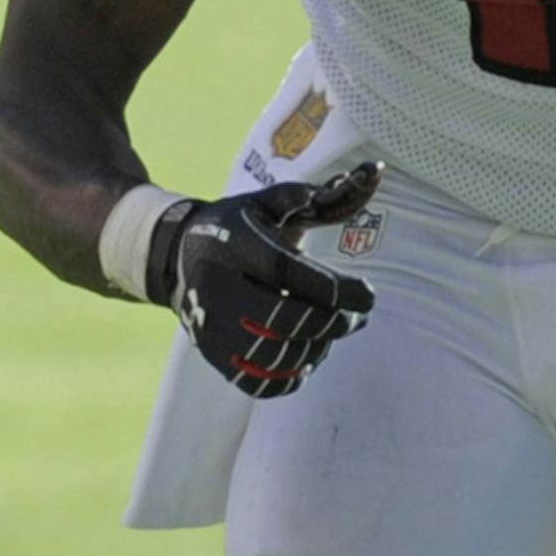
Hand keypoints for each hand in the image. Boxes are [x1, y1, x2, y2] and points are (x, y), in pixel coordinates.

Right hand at [146, 164, 381, 398]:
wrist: (178, 254)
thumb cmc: (241, 225)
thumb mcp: (275, 203)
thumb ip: (326, 195)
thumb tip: (377, 172)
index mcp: (236, 244)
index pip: (293, 274)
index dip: (338, 290)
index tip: (369, 296)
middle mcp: (217, 286)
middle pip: (285, 321)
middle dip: (332, 324)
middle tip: (357, 319)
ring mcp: (209, 325)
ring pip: (275, 356)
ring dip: (315, 351)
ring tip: (329, 335)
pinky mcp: (210, 355)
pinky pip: (257, 383)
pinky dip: (290, 377)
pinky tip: (306, 356)